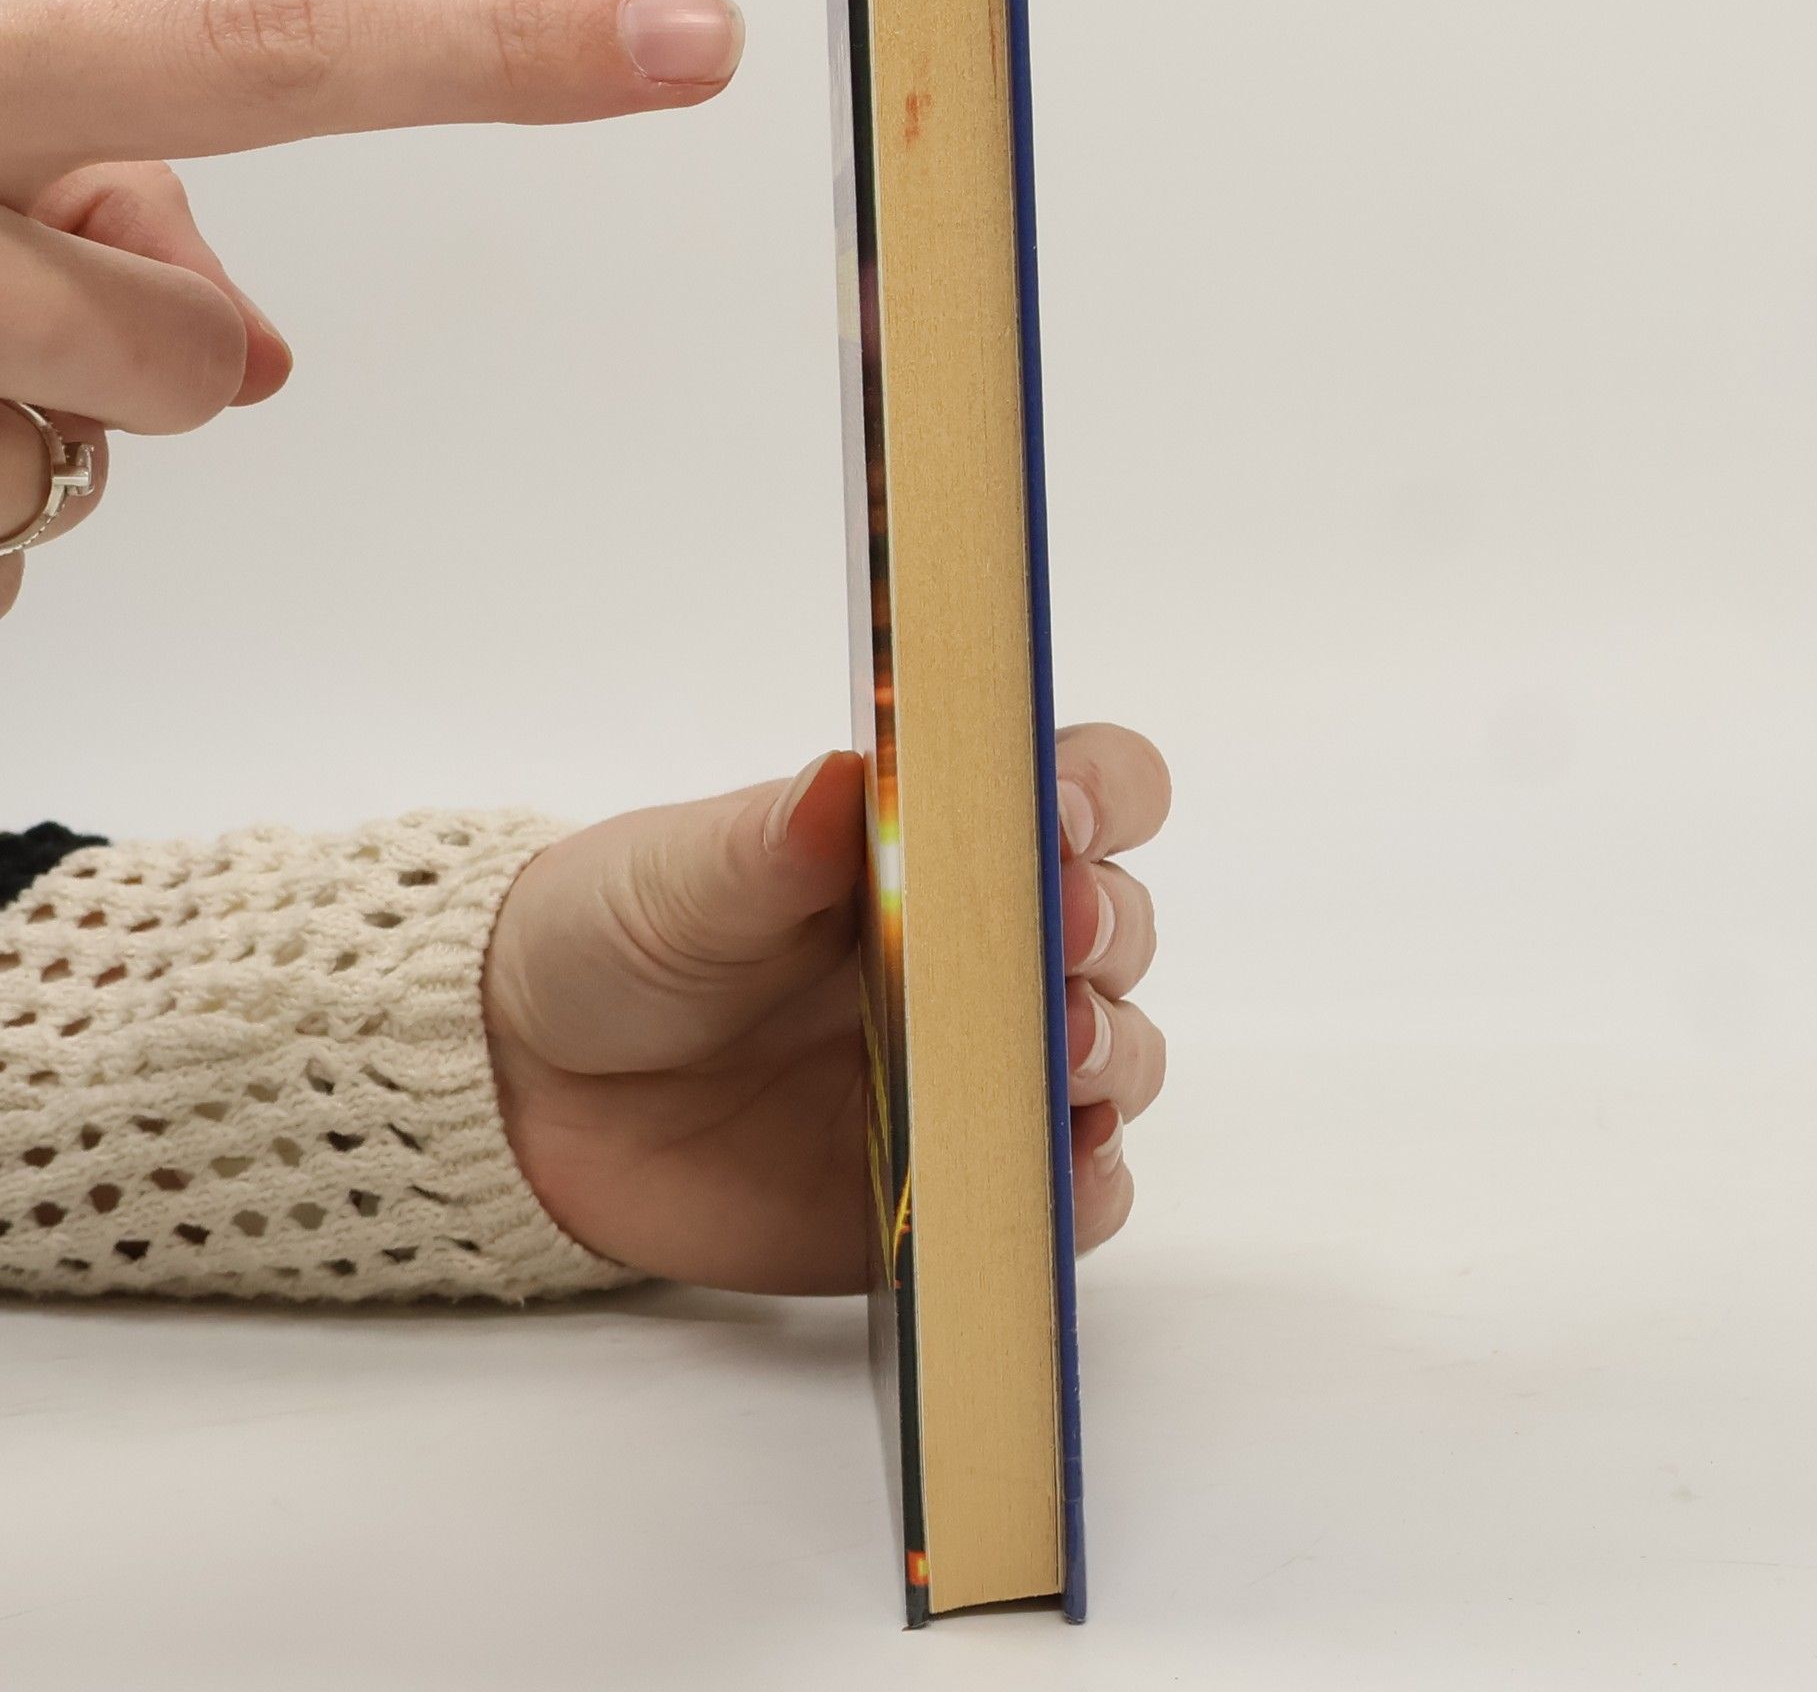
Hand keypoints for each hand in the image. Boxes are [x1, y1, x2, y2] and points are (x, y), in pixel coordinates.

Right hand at [0, 0, 744, 615]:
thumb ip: (116, 200)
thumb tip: (255, 349)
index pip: (281, 49)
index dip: (507, 55)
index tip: (694, 39)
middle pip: (180, 351)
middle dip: (144, 359)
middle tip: (33, 311)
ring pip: (89, 462)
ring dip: (29, 423)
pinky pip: (5, 540)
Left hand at [484, 725, 1171, 1294]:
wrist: (539, 1091)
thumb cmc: (620, 940)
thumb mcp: (677, 876)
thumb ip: (769, 840)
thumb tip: (847, 784)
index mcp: (932, 843)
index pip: (1078, 784)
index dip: (1094, 788)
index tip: (1056, 811)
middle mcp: (979, 950)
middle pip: (1116, 922)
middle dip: (1107, 927)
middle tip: (1061, 937)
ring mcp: (976, 1070)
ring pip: (1114, 1053)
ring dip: (1111, 1050)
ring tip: (1057, 1055)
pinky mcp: (956, 1183)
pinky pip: (1065, 1193)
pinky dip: (1085, 1186)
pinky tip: (1059, 1170)